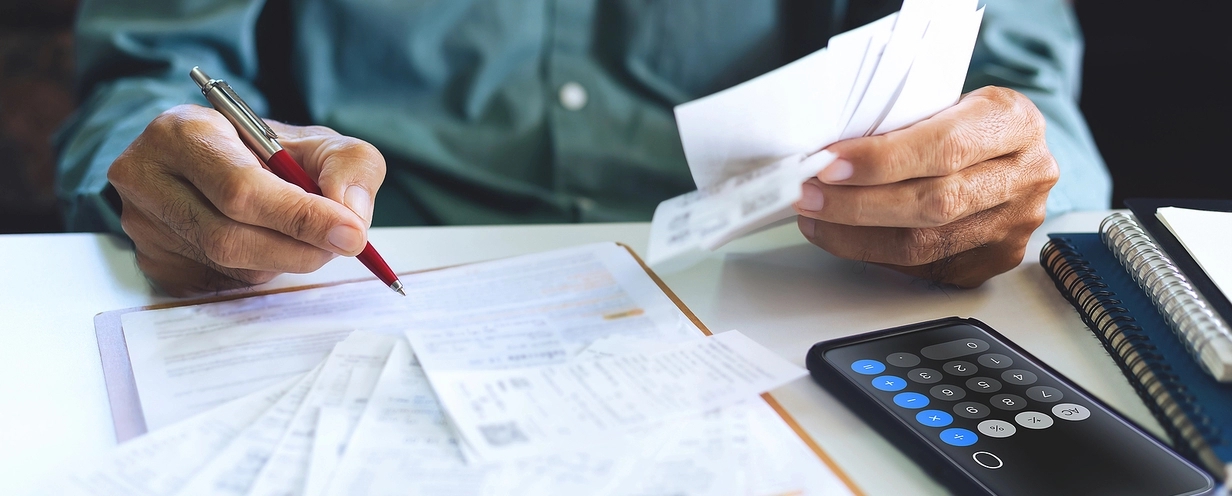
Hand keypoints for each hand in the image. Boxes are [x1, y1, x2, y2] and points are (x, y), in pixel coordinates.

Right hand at [108, 104, 386, 295]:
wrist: (214, 159)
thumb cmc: (267, 150)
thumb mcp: (316, 141)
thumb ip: (349, 165)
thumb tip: (351, 215)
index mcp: (183, 132)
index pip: (241, 187)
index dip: (300, 216)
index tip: (351, 233)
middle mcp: (147, 176)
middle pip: (228, 237)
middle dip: (298, 248)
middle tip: (342, 245)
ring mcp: (142, 223)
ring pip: (227, 265)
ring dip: (281, 259)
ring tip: (304, 236)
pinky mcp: (151, 260)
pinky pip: (216, 282)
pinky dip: (258, 270)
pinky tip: (268, 246)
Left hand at [793, 86, 1058, 286]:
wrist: (1009, 147)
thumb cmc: (963, 119)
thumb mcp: (946, 99)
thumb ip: (901, 124)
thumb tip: (827, 155)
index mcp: (1014, 121)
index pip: (945, 147)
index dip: (882, 161)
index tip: (829, 164)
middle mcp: (1027, 174)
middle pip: (935, 202)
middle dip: (859, 204)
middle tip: (808, 195)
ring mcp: (1015, 223)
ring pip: (927, 244)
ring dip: (857, 235)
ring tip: (815, 218)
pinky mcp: (996, 258)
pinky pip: (926, 266)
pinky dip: (875, 253)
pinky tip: (844, 236)